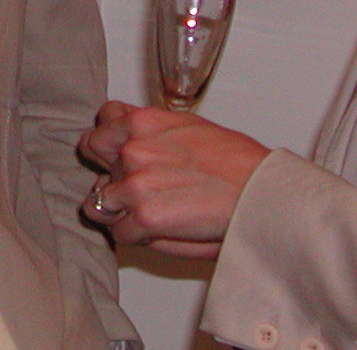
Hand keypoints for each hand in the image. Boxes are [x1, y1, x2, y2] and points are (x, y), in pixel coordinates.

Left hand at [78, 101, 269, 256]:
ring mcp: (135, 183)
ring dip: (119, 209)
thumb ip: (154, 132)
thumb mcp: (192, 127)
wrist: (263, 193)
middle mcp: (133, 148)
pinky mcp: (144, 217)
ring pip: (100, 200)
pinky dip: (135, 236)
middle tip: (132, 187)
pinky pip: (120, 232)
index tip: (119, 151)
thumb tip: (127, 147)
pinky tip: (159, 231)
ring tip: (148, 214)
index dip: (109, 139)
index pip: (103, 121)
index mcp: (146, 121)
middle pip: (94, 159)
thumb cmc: (240, 163)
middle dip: (109, 170)